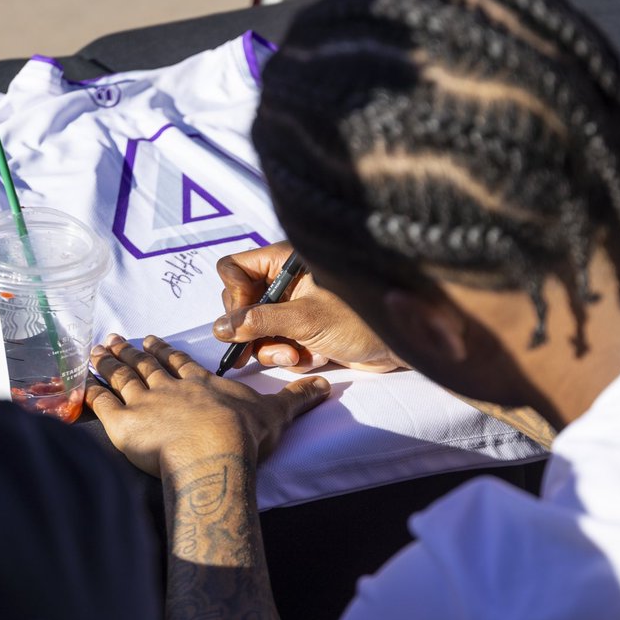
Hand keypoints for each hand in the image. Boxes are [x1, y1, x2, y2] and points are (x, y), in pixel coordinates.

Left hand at [87, 334, 328, 477]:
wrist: (214, 453)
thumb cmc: (245, 435)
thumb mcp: (277, 413)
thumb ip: (297, 398)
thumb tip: (325, 386)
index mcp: (200, 383)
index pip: (178, 362)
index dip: (163, 350)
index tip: (150, 339)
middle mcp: (169, 388)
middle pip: (145, 365)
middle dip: (129, 351)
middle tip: (114, 338)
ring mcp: (144, 404)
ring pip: (122, 379)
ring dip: (107, 364)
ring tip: (95, 351)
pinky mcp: (124, 426)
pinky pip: (103, 406)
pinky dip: (92, 395)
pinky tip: (84, 387)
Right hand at [214, 242, 405, 373]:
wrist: (400, 343)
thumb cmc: (360, 319)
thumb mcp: (304, 319)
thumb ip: (258, 322)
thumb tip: (219, 328)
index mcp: (285, 262)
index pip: (234, 268)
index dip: (232, 296)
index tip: (242, 321)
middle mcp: (287, 280)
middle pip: (241, 302)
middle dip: (251, 330)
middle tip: (260, 349)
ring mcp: (295, 305)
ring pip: (258, 328)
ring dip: (272, 348)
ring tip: (296, 356)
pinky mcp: (306, 329)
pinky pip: (279, 343)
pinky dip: (291, 355)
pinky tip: (313, 357)